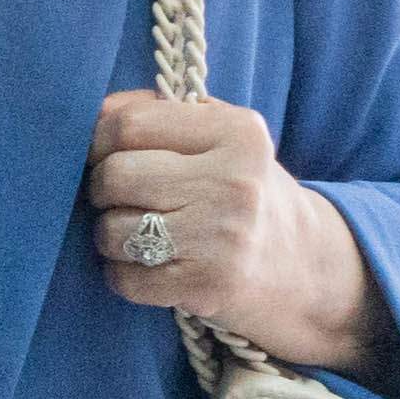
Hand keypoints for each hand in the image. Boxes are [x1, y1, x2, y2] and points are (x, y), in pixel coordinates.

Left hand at [90, 89, 384, 375]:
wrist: (301, 262)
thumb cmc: (240, 189)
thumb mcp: (221, 136)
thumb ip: (162, 113)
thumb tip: (97, 113)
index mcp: (237, 131)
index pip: (129, 124)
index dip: (99, 141)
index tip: (104, 155)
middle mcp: (234, 181)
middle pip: (115, 176)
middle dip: (100, 190)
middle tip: (117, 198)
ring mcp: (222, 237)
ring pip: (112, 231)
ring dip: (110, 236)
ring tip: (138, 233)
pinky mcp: (208, 285)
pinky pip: (125, 279)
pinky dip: (122, 275)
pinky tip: (149, 265)